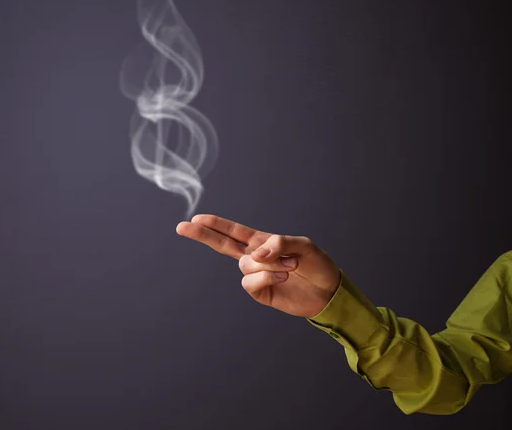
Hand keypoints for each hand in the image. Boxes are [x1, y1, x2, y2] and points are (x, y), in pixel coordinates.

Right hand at [176, 214, 340, 316]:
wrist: (329, 292)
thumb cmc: (317, 265)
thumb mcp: (303, 246)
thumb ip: (279, 243)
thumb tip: (254, 254)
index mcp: (261, 241)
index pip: (233, 231)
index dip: (215, 224)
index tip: (196, 219)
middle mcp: (255, 257)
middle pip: (222, 245)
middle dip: (203, 235)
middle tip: (182, 227)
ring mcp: (256, 275)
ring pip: (245, 265)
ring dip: (268, 263)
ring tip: (290, 266)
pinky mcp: (261, 292)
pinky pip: (251, 282)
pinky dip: (267, 276)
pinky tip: (283, 275)